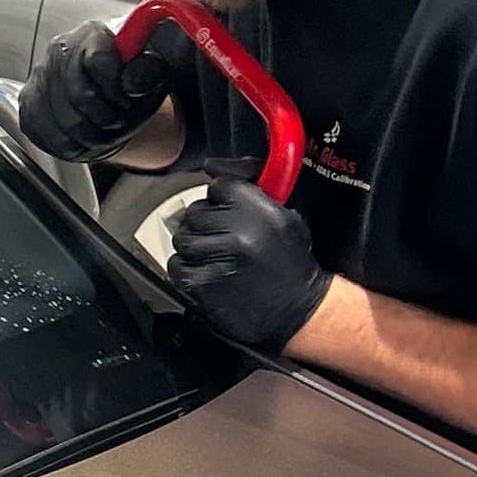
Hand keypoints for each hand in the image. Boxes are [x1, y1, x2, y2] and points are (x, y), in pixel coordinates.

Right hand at [18, 19, 187, 160]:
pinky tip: (84, 138)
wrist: (106, 98)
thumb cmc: (128, 85)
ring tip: (104, 133)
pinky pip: (47, 134)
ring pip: (63, 119)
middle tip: (118, 123)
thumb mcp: (150, 75)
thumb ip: (147, 72)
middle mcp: (59, 50)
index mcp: (92, 34)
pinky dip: (71, 144)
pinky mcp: (27, 104)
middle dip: (105, 118)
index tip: (128, 101)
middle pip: (78, 95)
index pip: (98, 61)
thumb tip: (134, 78)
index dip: (116, 89)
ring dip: (91, 136)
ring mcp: (38, 78)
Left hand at [163, 176, 331, 348]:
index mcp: (260, 209)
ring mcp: (219, 260)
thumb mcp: (285, 215)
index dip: (221, 200)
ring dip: (195, 246)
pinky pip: (177, 266)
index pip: (219, 186)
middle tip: (222, 238)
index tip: (230, 212)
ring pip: (183, 238)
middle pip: (195, 212)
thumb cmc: (291, 262)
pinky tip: (207, 273)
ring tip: (215, 257)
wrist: (300, 311)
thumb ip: (250, 185)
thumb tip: (211, 165)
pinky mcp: (204, 285)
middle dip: (206, 224)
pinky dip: (187, 269)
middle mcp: (239, 232)